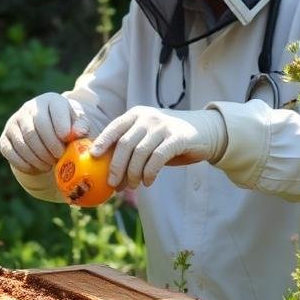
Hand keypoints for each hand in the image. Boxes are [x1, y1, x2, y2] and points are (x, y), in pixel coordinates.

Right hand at [0, 93, 88, 173]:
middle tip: (59, 158)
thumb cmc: (67, 127)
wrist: (49, 131)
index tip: (66, 140)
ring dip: (37, 158)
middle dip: (49, 148)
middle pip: (35, 130)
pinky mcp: (5, 137)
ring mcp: (14, 122)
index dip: (61, 128)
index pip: (53, 112)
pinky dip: (23, 163)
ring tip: (49, 165)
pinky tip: (36, 168)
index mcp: (50, 100)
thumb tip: (77, 133)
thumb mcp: (78, 123)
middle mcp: (29, 108)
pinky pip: (10, 152)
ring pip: (22, 142)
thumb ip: (82, 126)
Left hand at [92, 106, 227, 188]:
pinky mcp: (177, 137)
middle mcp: (148, 117)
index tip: (93, 157)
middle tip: (113, 183)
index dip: (103, 142)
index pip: (115, 128)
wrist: (206, 131)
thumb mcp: (148, 138)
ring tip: (133, 185)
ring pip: (140, 153)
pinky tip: (148, 181)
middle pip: (125, 144)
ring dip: (133, 173)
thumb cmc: (170, 139)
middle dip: (116, 166)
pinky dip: (150, 172)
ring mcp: (163, 126)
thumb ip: (131, 148)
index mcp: (136, 114)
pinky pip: (157, 158)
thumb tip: (109, 174)